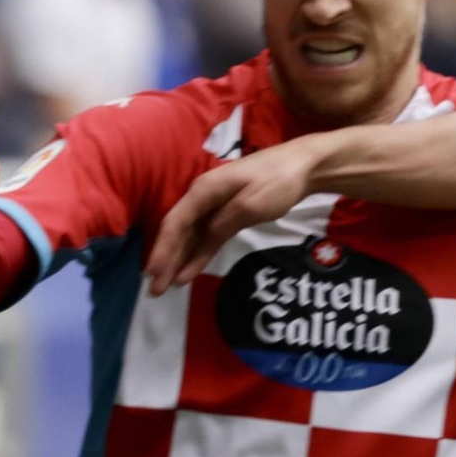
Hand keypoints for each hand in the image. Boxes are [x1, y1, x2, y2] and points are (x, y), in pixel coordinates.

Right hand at [147, 146, 313, 295]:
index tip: (153, 273)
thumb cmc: (278, 181)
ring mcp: (214, 205)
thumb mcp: (252, 204)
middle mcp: (202, 197)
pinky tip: (188, 272)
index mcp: (203, 191)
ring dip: (178, 261)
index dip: (163, 250)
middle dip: (166, 260)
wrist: (303, 166)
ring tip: (165, 286)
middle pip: (178, 232)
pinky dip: (198, 254)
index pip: (175, 224)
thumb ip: (225, 222)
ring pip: (191, 237)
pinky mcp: (228, 213)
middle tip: (155, 290)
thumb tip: (204, 238)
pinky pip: (207, 236)